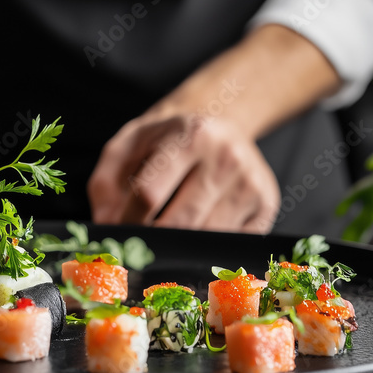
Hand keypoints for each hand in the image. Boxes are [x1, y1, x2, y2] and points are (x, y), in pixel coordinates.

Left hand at [88, 112, 279, 232]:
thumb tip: (107, 225)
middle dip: (152, 240)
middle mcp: (227, 157)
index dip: (127, 221)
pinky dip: (206, 249)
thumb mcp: (131, 144)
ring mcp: (251, 183)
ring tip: (165, 238)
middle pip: (179, 222)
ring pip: (204, 238)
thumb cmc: (170, 139)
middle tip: (138, 247)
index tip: (117, 233)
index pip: (148, 193)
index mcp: (190, 135)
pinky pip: (229, 245)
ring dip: (178, 247)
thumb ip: (106, 182)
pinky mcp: (266, 206)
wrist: (222, 123)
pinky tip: (195, 236)